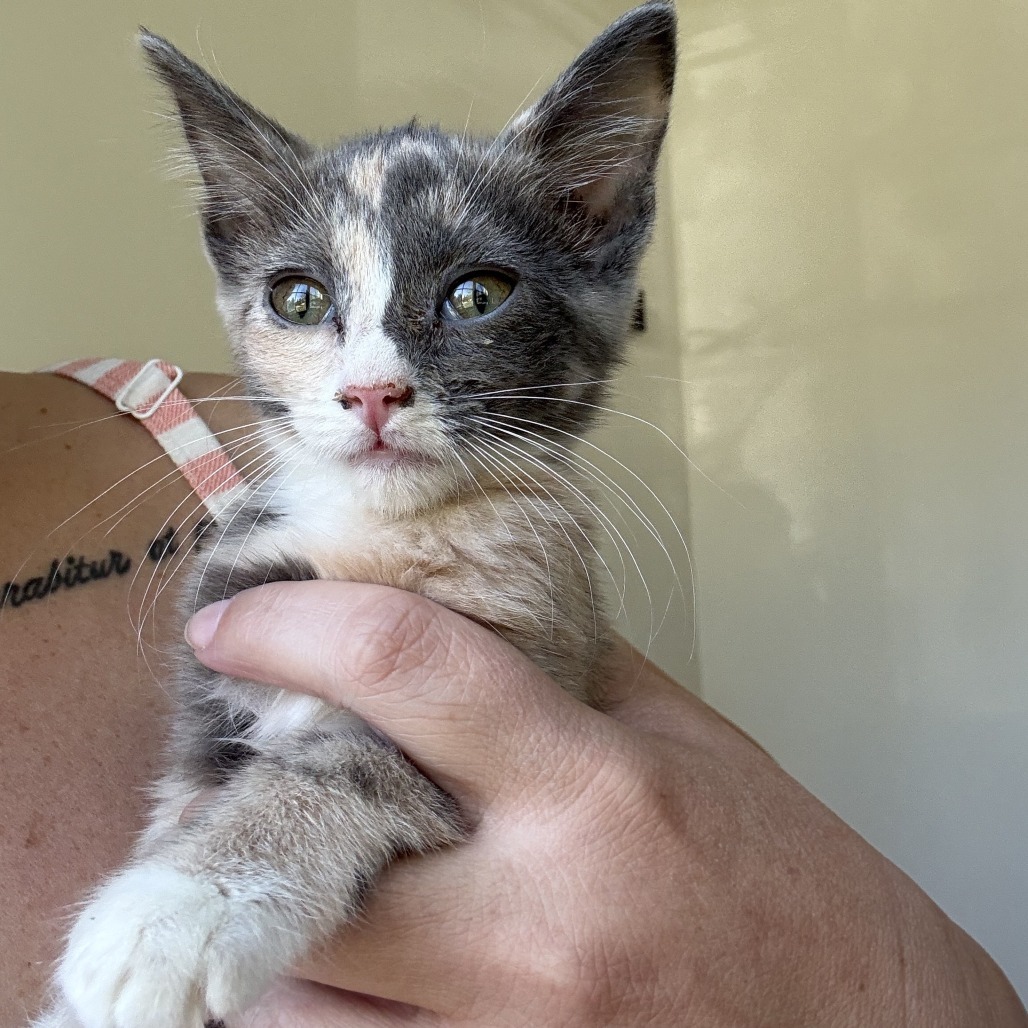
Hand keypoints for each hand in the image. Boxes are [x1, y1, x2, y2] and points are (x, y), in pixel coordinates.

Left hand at [187, 582, 1025, 1026]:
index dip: (296, 629)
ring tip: (277, 857)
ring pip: (300, 988)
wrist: (862, 1020)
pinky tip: (345, 946)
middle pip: (310, 861)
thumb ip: (562, 677)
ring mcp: (502, 1027)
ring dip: (268, 915)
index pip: (408, 673)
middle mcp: (530, 919)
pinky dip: (320, 995)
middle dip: (234, 807)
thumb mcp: (680, 739)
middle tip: (221, 761)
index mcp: (591, 789)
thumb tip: (462, 620)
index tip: (234, 624)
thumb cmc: (782, 870)